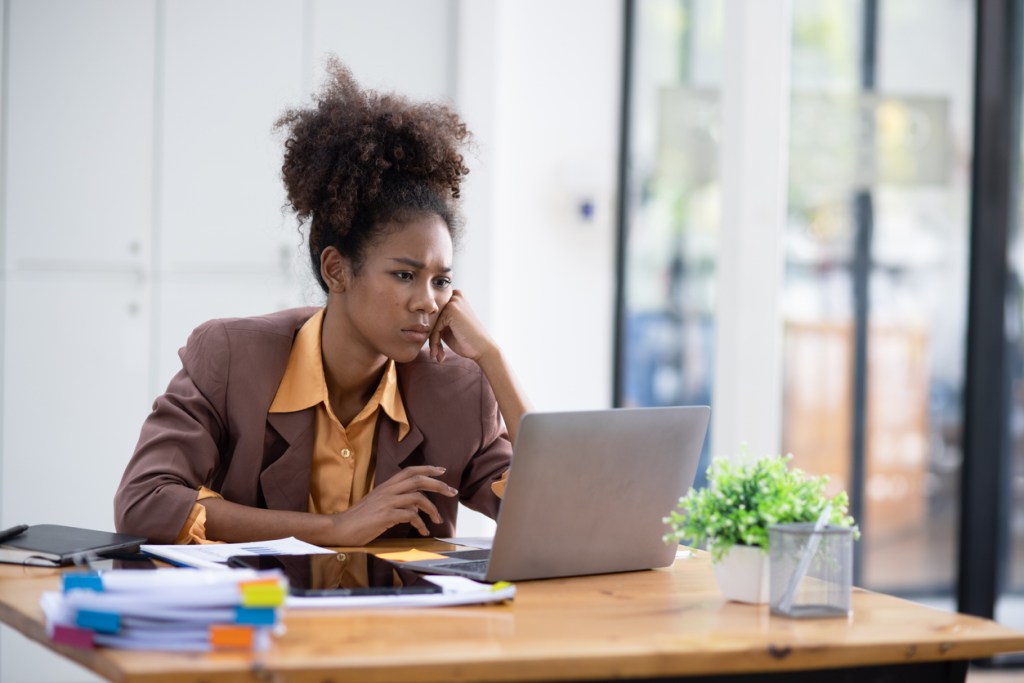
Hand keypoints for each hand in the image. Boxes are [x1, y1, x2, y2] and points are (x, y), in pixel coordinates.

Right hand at [329, 466, 456, 544]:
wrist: (340, 528)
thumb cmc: (359, 519)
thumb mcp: (378, 504)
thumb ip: (396, 500)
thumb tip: (415, 504)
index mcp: (386, 485)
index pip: (410, 470)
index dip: (427, 469)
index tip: (442, 471)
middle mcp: (388, 490)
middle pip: (418, 480)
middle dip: (438, 485)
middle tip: (452, 492)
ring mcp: (387, 502)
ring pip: (418, 498)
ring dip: (432, 509)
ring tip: (438, 520)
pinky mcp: (386, 516)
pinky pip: (411, 516)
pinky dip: (421, 524)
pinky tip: (422, 531)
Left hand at [428, 290, 494, 363]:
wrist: (483, 349)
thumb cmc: (467, 341)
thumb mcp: (449, 329)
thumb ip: (438, 322)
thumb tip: (420, 323)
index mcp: (456, 298)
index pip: (435, 315)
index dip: (433, 332)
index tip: (434, 349)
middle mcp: (455, 296)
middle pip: (433, 318)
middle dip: (433, 337)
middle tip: (436, 354)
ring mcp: (453, 301)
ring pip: (433, 324)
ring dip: (433, 342)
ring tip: (438, 355)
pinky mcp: (451, 309)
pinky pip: (435, 328)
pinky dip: (435, 343)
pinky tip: (439, 353)